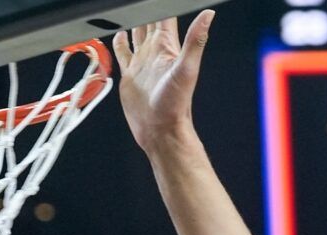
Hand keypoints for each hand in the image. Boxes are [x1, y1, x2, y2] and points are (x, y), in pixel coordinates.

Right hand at [114, 13, 214, 152]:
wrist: (159, 129)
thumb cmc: (175, 104)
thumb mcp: (186, 69)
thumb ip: (195, 41)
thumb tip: (209, 15)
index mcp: (166, 46)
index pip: (163, 15)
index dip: (157, 3)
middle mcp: (154, 51)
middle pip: (148, 19)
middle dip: (142, 7)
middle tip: (135, 1)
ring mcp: (141, 61)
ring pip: (135, 32)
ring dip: (132, 19)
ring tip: (126, 9)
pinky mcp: (130, 73)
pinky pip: (122, 51)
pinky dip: (118, 40)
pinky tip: (117, 33)